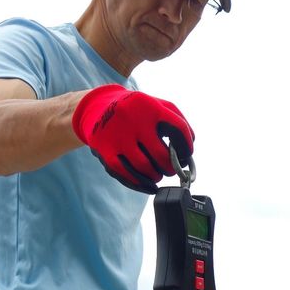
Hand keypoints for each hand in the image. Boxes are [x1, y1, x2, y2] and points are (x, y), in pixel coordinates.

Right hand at [71, 85, 194, 192]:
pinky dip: (142, 184)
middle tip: (170, 168)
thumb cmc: (137, 110)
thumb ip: (178, 121)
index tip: (187, 154)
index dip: (187, 147)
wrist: (99, 107)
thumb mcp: (157, 105)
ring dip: (157, 176)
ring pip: (146, 169)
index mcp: (149, 107)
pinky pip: (128, 176)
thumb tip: (190, 147)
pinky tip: (149, 183)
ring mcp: (118, 138)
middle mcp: (133, 121)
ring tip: (158, 173)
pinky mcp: (106, 153)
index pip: (179, 130)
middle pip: (162, 156)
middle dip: (171, 167)